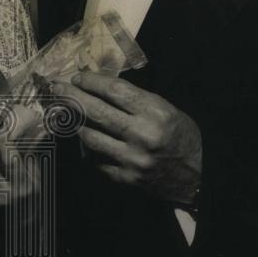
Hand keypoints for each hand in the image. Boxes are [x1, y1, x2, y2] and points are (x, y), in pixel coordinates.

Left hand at [52, 73, 201, 205]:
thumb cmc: (183, 138)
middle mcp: (142, 135)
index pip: (115, 91)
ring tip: (67, 114)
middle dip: (73, 97)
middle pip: (97, 111)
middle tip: (57, 88)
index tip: (78, 77)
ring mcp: (132, 159)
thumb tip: (101, 88)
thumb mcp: (168, 110)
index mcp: (156, 112)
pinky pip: (97, 161)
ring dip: (76, 124)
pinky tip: (85, 140)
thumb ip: (136, 101)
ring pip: (90, 137)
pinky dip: (89, 149)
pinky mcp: (126, 179)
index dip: (92, 82)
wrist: (200, 177)